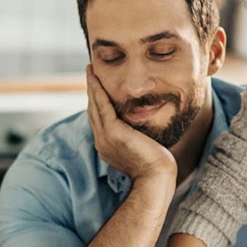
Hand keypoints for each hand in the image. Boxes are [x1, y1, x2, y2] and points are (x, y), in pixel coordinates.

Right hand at [86, 65, 176, 181]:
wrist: (156, 177)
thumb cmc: (156, 166)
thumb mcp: (142, 148)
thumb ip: (136, 137)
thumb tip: (142, 129)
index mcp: (107, 146)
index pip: (99, 119)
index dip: (96, 101)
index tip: (96, 87)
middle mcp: (102, 141)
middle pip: (93, 110)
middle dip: (91, 90)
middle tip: (89, 72)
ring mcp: (105, 137)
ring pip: (94, 106)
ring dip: (91, 86)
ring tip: (90, 70)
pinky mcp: (113, 132)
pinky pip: (102, 106)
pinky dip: (98, 91)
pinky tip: (95, 78)